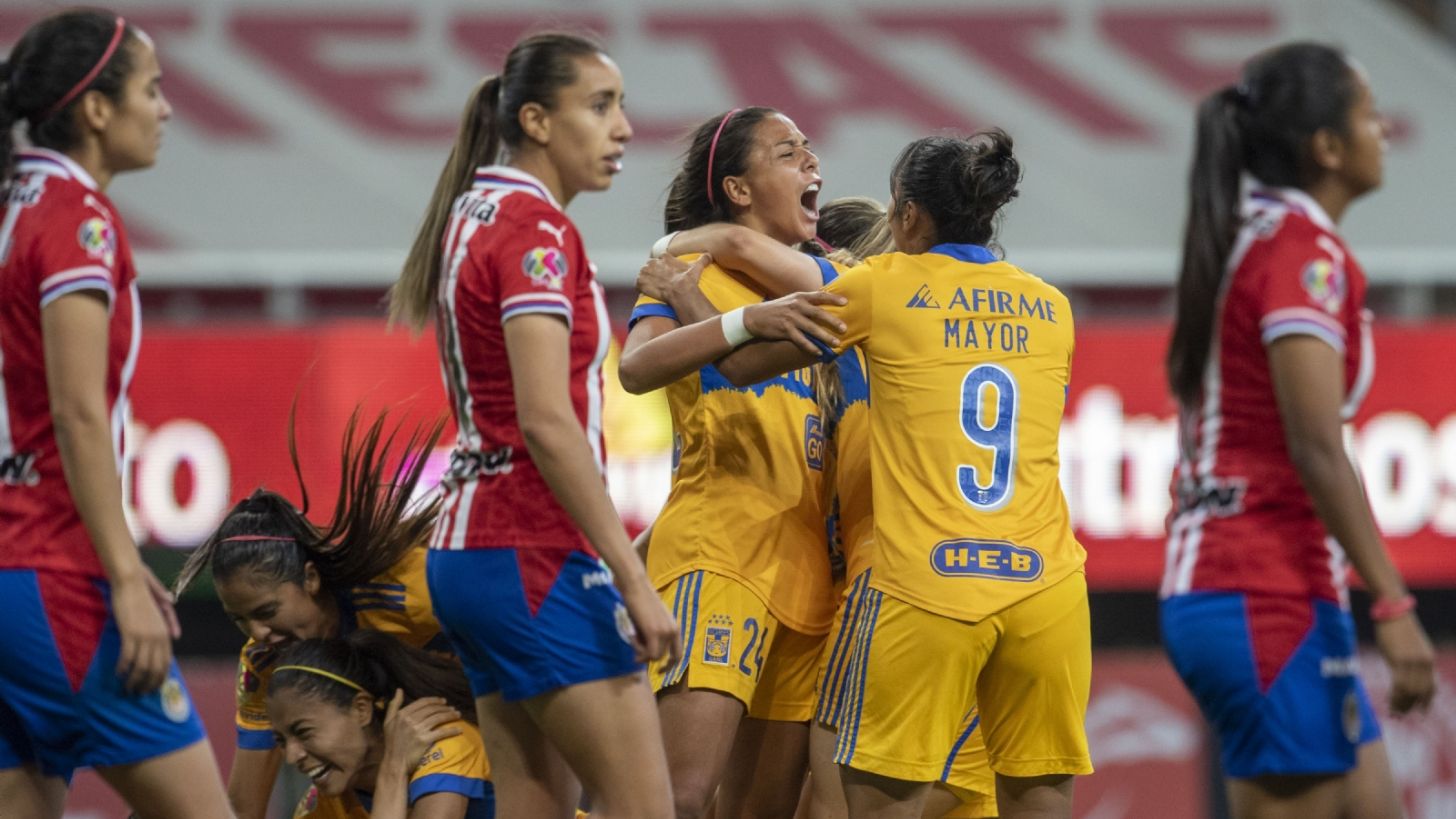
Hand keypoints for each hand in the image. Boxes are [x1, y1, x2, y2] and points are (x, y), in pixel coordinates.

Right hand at [111, 568, 174, 692]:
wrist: (133, 582)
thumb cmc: (143, 596)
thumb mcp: (158, 613)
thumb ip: (167, 626)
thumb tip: (176, 636)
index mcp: (166, 633)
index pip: (166, 663)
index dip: (159, 678)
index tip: (152, 689)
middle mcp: (159, 637)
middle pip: (155, 668)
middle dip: (147, 684)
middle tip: (137, 694)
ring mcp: (145, 635)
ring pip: (141, 666)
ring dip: (133, 680)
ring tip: (126, 688)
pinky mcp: (131, 633)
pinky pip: (127, 657)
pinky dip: (123, 668)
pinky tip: (118, 673)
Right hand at [381, 690, 462, 773]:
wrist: (394, 764)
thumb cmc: (391, 743)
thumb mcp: (388, 722)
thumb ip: (394, 705)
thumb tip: (399, 689)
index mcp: (402, 714)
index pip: (422, 702)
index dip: (435, 700)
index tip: (444, 701)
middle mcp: (409, 720)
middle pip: (432, 709)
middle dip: (445, 707)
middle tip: (453, 708)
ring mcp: (417, 730)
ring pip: (438, 718)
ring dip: (450, 715)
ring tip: (458, 715)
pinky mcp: (424, 741)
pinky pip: (442, 732)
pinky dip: (452, 730)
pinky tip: (459, 729)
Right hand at [617, 575, 681, 666]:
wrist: (636, 586)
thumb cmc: (640, 601)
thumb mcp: (651, 621)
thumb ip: (653, 636)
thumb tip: (647, 655)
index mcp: (674, 627)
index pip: (678, 654)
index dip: (670, 666)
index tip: (659, 670)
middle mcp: (673, 630)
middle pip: (664, 657)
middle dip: (649, 658)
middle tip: (636, 655)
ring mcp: (665, 632)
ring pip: (654, 656)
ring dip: (641, 652)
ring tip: (632, 636)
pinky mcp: (654, 632)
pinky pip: (648, 653)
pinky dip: (639, 651)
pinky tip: (632, 638)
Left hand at [637, 254, 707, 305]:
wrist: (681, 291)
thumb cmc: (688, 279)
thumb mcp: (697, 267)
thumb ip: (703, 259)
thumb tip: (709, 255)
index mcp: (664, 257)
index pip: (661, 258)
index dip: (663, 265)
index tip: (666, 271)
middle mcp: (653, 262)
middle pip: (650, 265)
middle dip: (653, 272)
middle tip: (660, 281)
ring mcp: (646, 272)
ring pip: (643, 274)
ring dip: (646, 279)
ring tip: (653, 287)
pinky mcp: (640, 282)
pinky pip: (638, 284)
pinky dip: (641, 287)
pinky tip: (647, 291)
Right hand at [743, 291, 847, 354]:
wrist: (755, 317)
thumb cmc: (777, 309)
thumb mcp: (791, 300)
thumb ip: (806, 302)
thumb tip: (824, 304)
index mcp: (799, 297)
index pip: (819, 296)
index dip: (833, 298)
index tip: (846, 303)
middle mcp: (796, 306)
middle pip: (818, 313)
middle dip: (833, 321)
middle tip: (845, 329)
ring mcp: (790, 318)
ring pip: (812, 329)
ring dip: (825, 337)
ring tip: (836, 343)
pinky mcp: (784, 330)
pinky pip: (800, 340)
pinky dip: (810, 347)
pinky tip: (818, 352)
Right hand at [1374, 613, 1435, 714]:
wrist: (1392, 610)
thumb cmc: (1396, 625)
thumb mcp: (1409, 645)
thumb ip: (1411, 660)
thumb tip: (1404, 673)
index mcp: (1428, 659)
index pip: (1431, 687)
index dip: (1426, 702)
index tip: (1420, 713)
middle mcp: (1424, 663)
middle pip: (1421, 693)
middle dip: (1411, 707)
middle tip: (1401, 716)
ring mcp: (1413, 662)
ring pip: (1410, 692)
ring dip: (1402, 705)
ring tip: (1394, 713)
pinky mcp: (1400, 660)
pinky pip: (1399, 685)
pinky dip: (1395, 697)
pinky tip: (1389, 703)